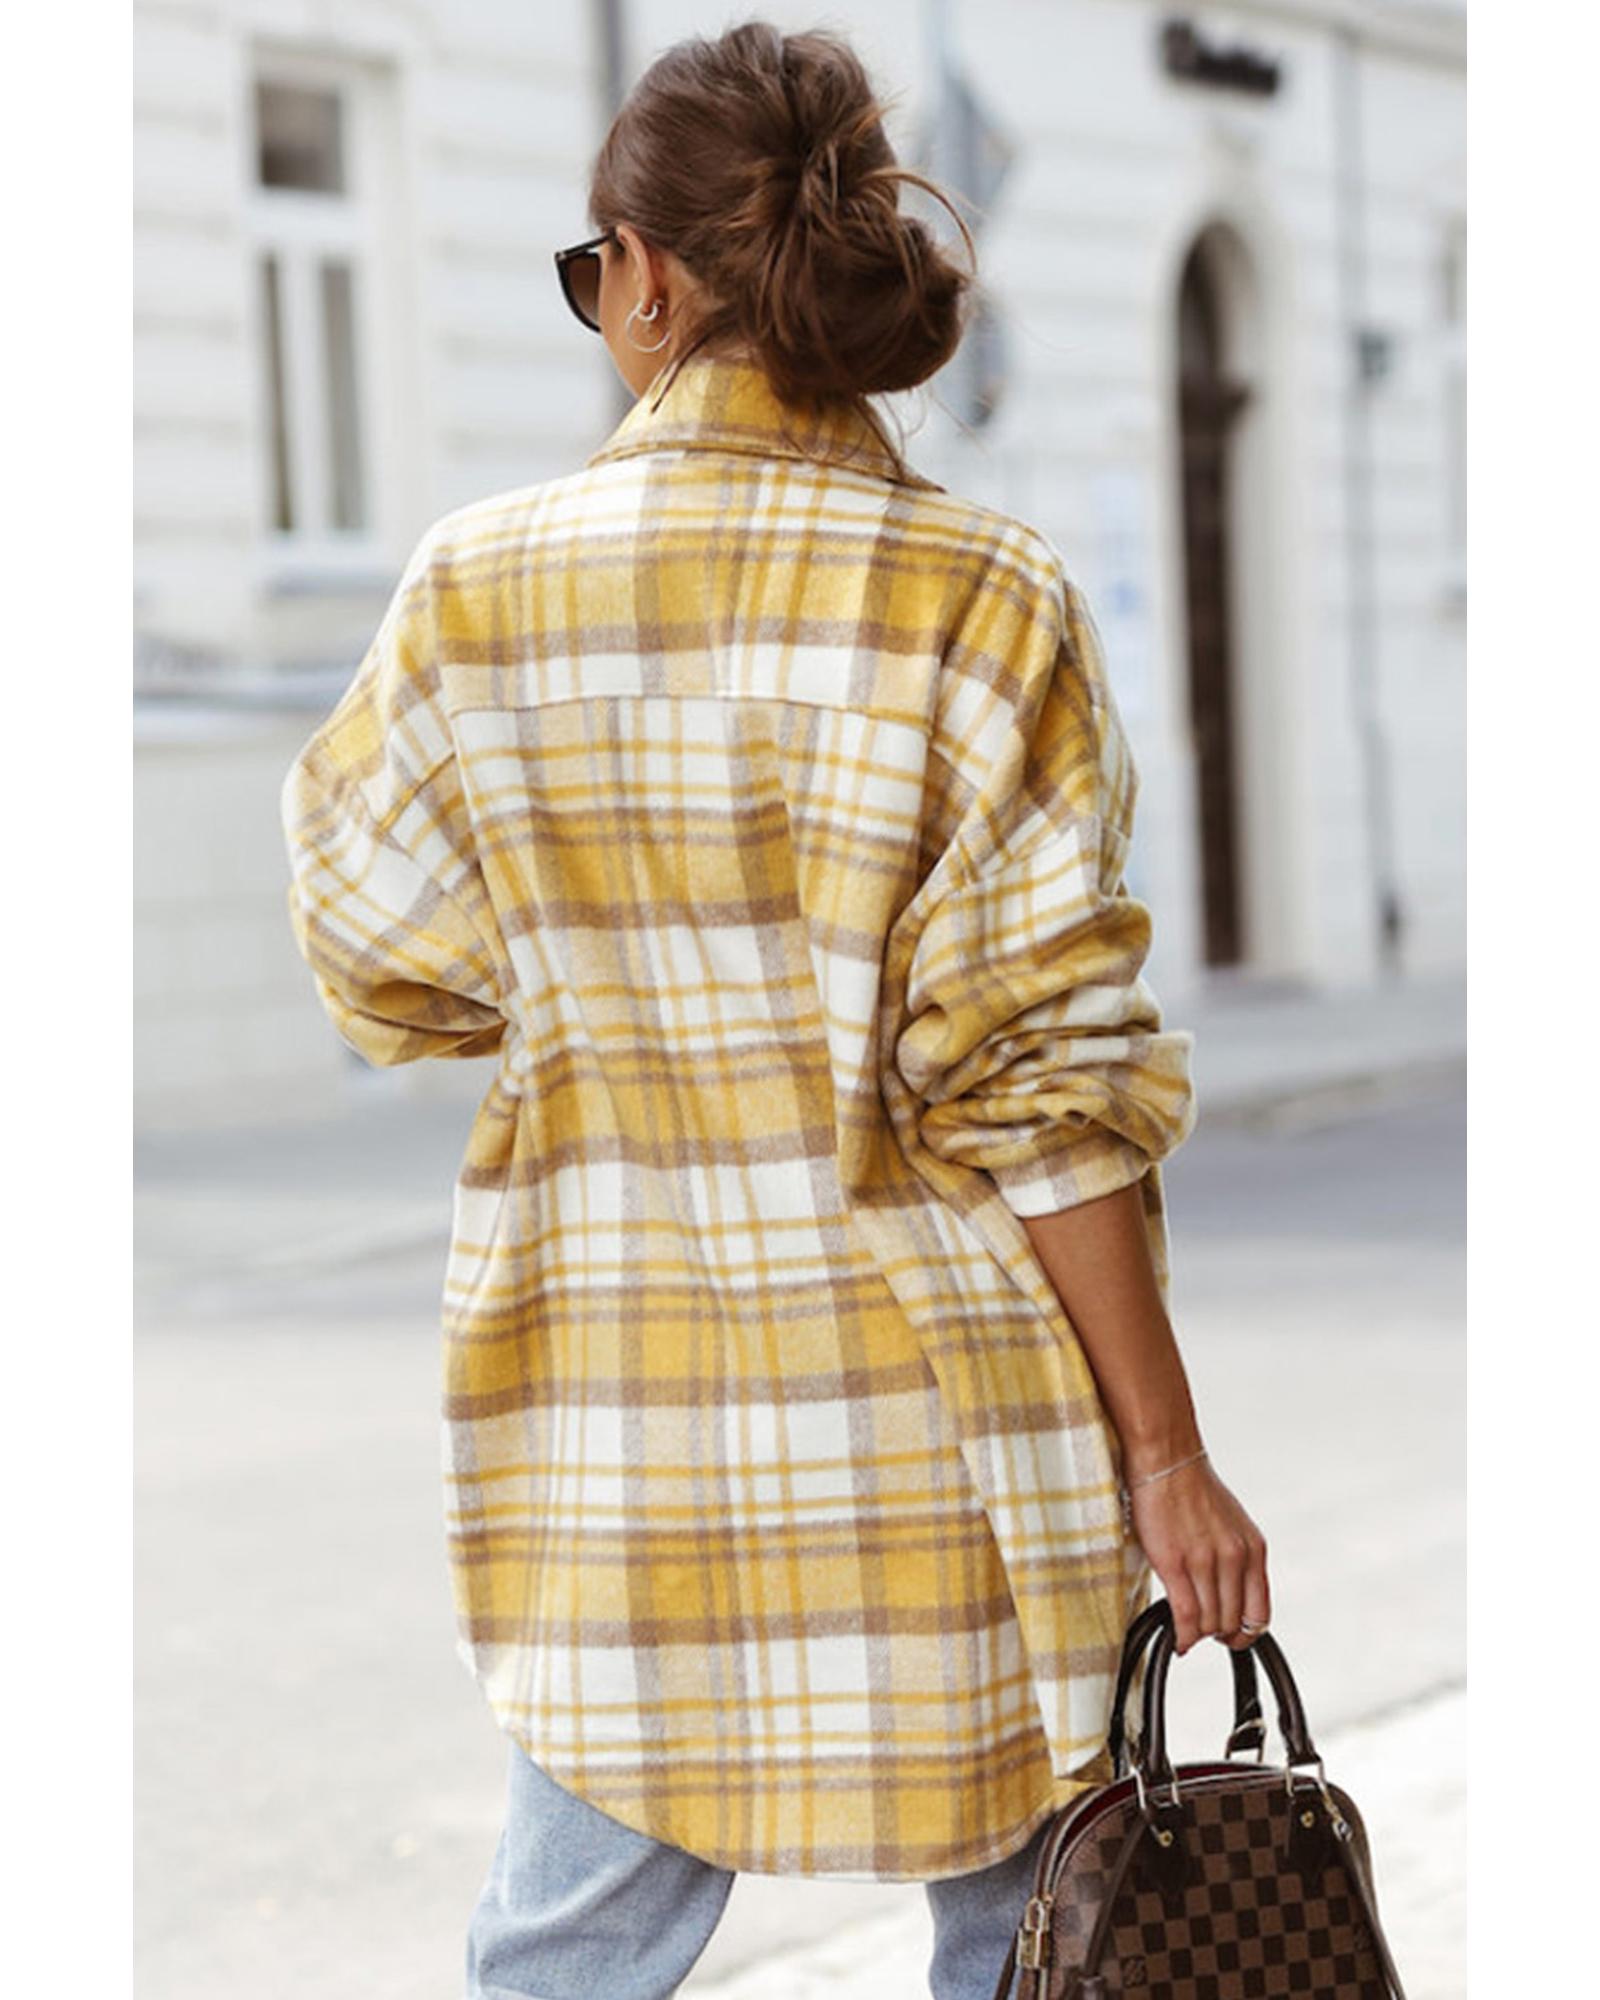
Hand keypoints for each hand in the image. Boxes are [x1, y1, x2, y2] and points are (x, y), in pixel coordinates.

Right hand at [1124, 1452, 1270, 1654]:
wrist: (1167, 1459)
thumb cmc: (1193, 1488)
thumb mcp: (1232, 1525)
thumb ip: (1236, 1560)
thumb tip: (1228, 1596)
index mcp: (1254, 1550)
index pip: (1259, 1613)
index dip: (1245, 1634)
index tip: (1229, 1636)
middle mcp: (1235, 1558)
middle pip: (1231, 1622)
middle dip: (1216, 1634)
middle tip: (1200, 1631)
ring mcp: (1205, 1562)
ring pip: (1208, 1623)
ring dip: (1197, 1634)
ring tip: (1184, 1630)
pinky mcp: (1174, 1563)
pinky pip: (1184, 1616)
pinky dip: (1182, 1636)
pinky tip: (1177, 1640)